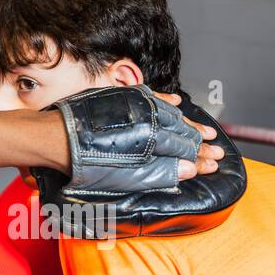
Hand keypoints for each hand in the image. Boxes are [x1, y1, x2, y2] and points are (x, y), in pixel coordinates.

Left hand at [46, 85, 221, 194]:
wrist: (57, 138)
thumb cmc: (86, 164)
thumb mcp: (126, 177)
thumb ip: (159, 173)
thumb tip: (189, 169)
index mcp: (152, 138)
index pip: (184, 149)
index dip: (201, 158)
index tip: (214, 164)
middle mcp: (147, 118)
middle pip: (182, 131)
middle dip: (201, 143)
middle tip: (218, 150)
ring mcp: (135, 106)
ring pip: (171, 114)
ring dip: (189, 123)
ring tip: (205, 130)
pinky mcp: (121, 98)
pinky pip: (150, 97)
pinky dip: (165, 100)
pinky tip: (178, 101)